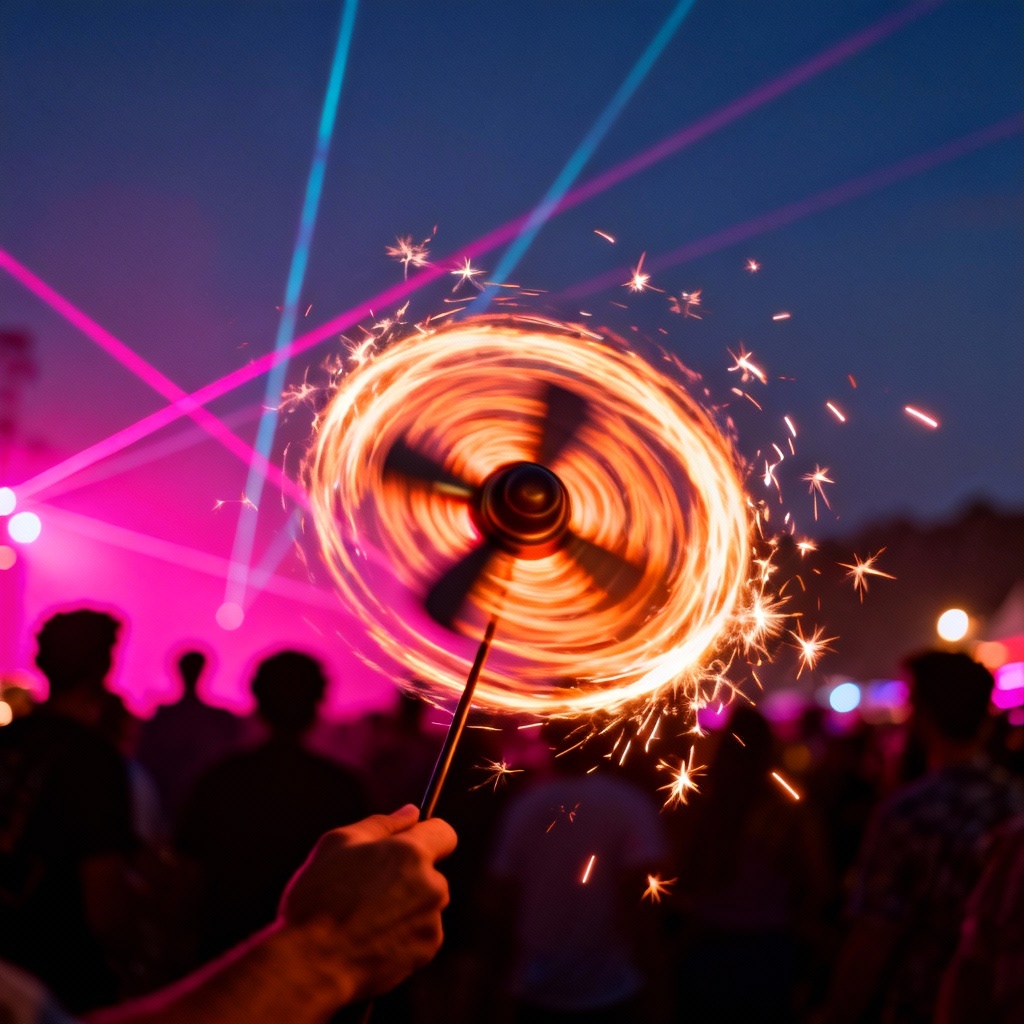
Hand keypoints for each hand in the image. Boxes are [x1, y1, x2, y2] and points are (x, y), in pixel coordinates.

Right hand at [279, 805, 456, 1001]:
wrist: (310, 964)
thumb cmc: (319, 899)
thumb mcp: (338, 843)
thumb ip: (382, 823)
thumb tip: (411, 812)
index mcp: (412, 854)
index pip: (444, 832)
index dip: (426, 834)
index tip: (407, 843)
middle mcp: (431, 886)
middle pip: (431, 872)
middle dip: (409, 875)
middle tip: (368, 888)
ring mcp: (431, 922)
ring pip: (425, 903)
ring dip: (406, 906)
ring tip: (365, 917)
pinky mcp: (425, 952)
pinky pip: (420, 932)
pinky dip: (403, 933)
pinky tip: (372, 938)